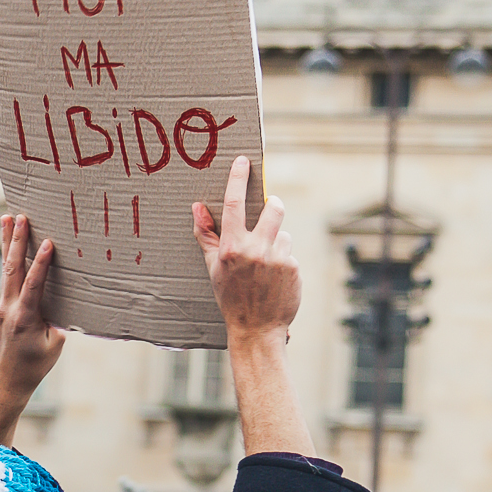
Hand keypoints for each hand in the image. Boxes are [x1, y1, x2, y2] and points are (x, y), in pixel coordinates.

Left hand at [0, 214, 66, 445]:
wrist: (8, 380)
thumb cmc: (35, 365)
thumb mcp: (54, 344)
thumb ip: (57, 318)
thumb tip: (63, 297)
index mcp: (25, 318)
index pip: (33, 284)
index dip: (41, 263)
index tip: (48, 242)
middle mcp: (10, 307)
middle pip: (12, 268)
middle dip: (16, 240)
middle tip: (19, 216)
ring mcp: (4, 305)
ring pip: (6, 268)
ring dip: (7, 242)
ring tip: (7, 217)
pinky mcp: (4, 306)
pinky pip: (7, 276)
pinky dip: (9, 257)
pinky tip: (10, 243)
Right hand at [192, 156, 299, 344]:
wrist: (256, 329)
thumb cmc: (231, 297)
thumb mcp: (213, 267)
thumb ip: (207, 235)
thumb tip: (198, 207)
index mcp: (232, 248)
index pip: (234, 204)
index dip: (239, 179)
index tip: (243, 161)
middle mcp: (255, 250)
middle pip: (274, 208)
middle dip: (274, 205)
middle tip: (270, 208)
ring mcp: (277, 259)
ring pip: (282, 233)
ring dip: (276, 242)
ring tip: (266, 265)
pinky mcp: (294, 268)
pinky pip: (289, 253)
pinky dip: (283, 261)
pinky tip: (275, 280)